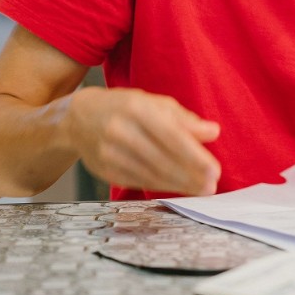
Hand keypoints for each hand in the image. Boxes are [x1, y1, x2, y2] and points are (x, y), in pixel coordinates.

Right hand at [64, 86, 220, 194]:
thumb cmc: (126, 107)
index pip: (170, 136)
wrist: (79, 117)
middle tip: (211, 186)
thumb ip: (185, 119)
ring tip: (201, 190)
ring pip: (150, 174)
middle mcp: (120, 131)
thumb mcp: (156, 103)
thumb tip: (213, 132)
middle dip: (189, 175)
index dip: (194, 156)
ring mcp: (110, 153)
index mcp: (137, 108)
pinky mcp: (105, 170)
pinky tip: (179, 188)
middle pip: (161, 159)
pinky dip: (161, 186)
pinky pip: (138, 181)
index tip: (214, 169)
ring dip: (179, 185)